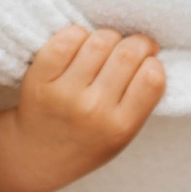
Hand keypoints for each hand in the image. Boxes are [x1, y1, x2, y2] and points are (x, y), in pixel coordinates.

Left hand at [8, 23, 165, 186]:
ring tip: (106, 48)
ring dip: (108, 38)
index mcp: (120, 127)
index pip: (152, 78)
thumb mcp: (123, 136)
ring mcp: (64, 93)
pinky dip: (79, 34)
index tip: (148, 63)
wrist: (37, 157)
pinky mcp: (39, 78)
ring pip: (100, 41)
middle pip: (127, 54)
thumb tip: (149, 53)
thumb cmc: (87, 142)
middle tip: (133, 48)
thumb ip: (139, 102)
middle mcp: (93, 109)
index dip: (153, 62)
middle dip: (137, 43)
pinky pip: (67, 38)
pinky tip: (81, 46)